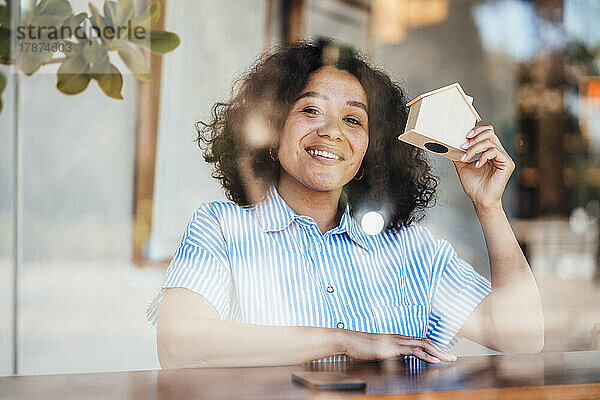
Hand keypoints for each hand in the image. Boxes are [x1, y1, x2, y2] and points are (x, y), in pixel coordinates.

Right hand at [341, 330, 456, 363]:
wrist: (348, 340)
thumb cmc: (360, 346)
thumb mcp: (377, 350)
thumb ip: (388, 353)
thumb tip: (395, 358)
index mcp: (397, 339)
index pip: (420, 340)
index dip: (434, 346)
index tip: (444, 353)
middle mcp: (400, 338)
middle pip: (426, 341)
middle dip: (441, 349)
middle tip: (454, 356)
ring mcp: (397, 341)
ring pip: (424, 344)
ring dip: (439, 351)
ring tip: (450, 358)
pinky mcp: (393, 347)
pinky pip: (414, 350)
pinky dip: (427, 355)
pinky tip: (435, 360)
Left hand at [453, 125, 514, 209]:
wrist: (480, 199)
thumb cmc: (474, 185)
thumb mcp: (462, 166)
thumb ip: (459, 155)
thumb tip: (449, 145)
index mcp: (489, 151)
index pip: (487, 132)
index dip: (477, 130)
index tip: (464, 136)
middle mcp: (498, 152)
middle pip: (490, 133)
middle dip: (475, 137)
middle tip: (463, 145)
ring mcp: (503, 157)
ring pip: (490, 142)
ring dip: (474, 148)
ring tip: (465, 157)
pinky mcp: (507, 164)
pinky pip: (495, 152)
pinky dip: (483, 156)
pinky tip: (477, 164)